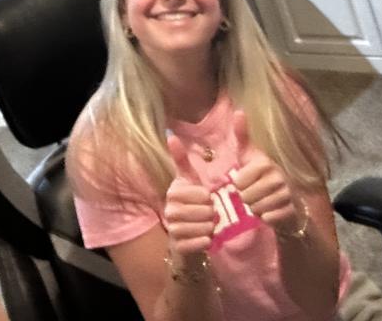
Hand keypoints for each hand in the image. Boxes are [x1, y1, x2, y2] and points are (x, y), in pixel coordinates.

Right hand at [163, 133, 215, 256]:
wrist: (188, 235)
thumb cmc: (193, 202)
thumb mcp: (190, 179)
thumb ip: (182, 159)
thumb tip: (170, 134)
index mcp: (173, 192)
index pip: (196, 194)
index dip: (205, 197)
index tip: (208, 198)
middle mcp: (169, 210)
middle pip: (198, 212)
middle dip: (209, 213)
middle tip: (212, 214)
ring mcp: (172, 229)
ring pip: (197, 228)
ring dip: (208, 228)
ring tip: (211, 226)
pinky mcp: (178, 247)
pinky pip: (195, 244)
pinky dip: (204, 242)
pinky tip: (207, 239)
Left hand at [229, 110, 302, 233]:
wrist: (288, 202)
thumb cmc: (263, 176)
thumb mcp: (250, 155)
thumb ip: (243, 135)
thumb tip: (239, 111)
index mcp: (265, 162)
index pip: (239, 182)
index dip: (240, 185)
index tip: (247, 181)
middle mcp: (278, 176)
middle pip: (245, 196)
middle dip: (247, 198)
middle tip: (256, 193)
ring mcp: (286, 194)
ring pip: (256, 208)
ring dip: (256, 208)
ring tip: (263, 201)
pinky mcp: (291, 210)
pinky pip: (267, 218)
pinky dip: (266, 217)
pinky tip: (272, 211)